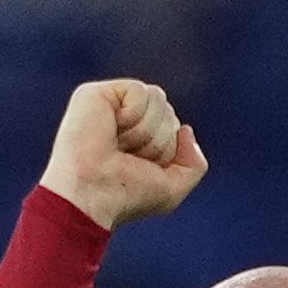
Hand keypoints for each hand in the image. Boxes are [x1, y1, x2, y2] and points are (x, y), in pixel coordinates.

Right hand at [41, 78, 207, 228]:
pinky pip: (140, 90)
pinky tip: (112, 130)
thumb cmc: (126, 197)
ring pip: (158, 97)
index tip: (141, 168)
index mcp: (140, 140)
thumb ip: (195, 165)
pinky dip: (133, 115)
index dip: (168, 150)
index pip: (174, 126)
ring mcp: (110, 106)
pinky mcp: (96, 94)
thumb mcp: (172, 190)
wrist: (92, 194)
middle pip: (168, 111)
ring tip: (119, 146)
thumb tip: (186, 129)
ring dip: (146, 131)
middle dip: (158, 141)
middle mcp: (125, 120)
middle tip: (128, 158)